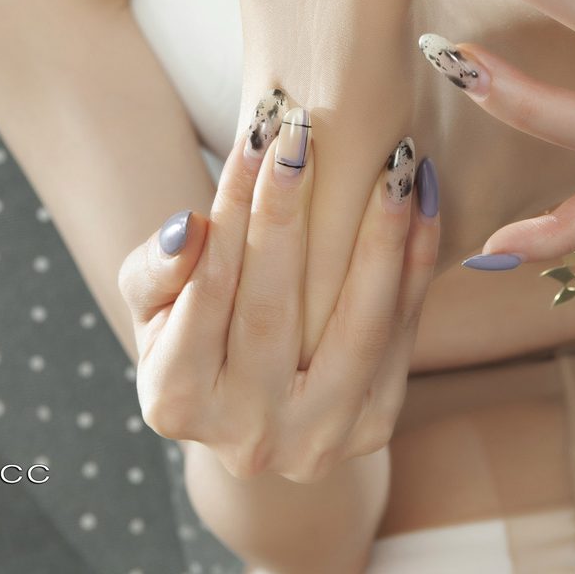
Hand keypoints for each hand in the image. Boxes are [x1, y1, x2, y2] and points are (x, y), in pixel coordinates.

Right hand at [116, 110, 439, 483]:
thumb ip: (154, 269)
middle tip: (305, 133)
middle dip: (288, 212)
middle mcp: (246, 436)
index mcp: (174, 401)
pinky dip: (416, 266)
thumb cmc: (192, 326)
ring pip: (355, 329)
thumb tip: (189, 230)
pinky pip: (401, 338)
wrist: (253, 403)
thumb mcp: (152, 299)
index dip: (231, 208)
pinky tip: (423, 202)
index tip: (256, 135)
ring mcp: (315, 440)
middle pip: (271, 310)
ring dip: (378, 238)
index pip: (206, 288)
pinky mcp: (372, 427)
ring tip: (393, 164)